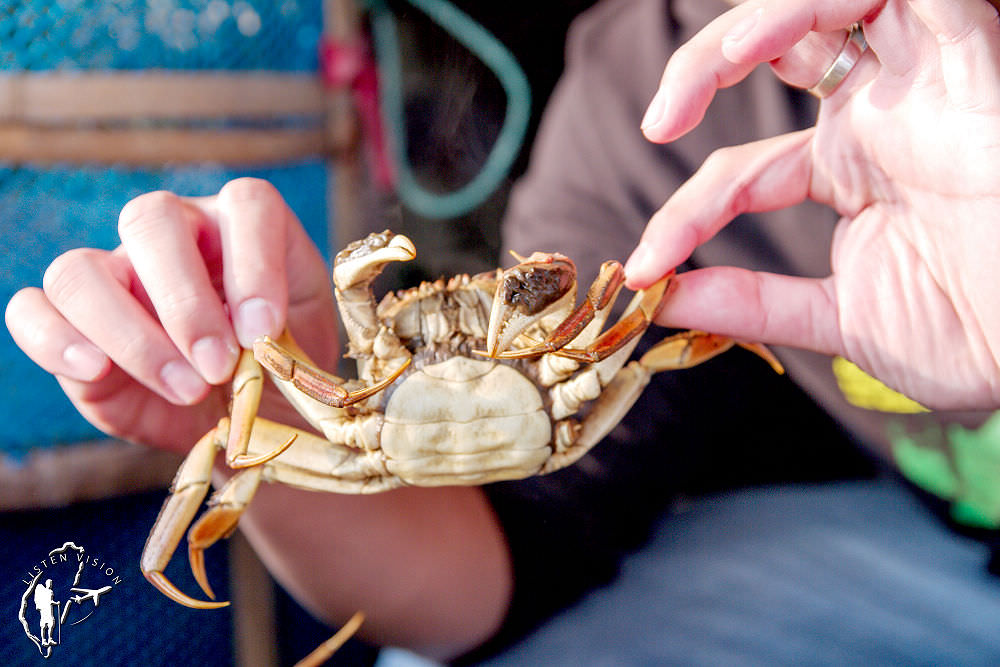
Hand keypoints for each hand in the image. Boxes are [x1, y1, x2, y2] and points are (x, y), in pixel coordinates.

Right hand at [5, 178, 338, 452]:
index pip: (247, 203)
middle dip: (186, 302)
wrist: (251, 418)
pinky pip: (34, 310)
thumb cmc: (281, 369)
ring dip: (132, 335)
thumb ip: (287, 333)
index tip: (265, 332)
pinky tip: (96, 371)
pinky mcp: (72, 326)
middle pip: (151, 219)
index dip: (255, 263)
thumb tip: (252, 336)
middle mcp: (172, 236)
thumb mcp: (303, 348)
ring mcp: (115, 275)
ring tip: (186, 389)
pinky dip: (55, 339)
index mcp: (240, 227)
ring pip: (82, 269)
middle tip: (219, 367)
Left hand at [625, 0, 999, 409]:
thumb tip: (661, 299)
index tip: (647, 268)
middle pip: (777, 48)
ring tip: (710, 73)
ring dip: (754, 21)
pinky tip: (762, 43)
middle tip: (656, 124)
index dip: (686, 213)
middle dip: (701, 67)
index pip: (740, 171)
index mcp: (850, 172)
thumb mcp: (838, 318)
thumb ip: (752, 302)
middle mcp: (879, 117)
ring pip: (829, 3)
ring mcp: (920, 85)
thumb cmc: (973, 334)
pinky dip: (819, 3)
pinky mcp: (966, 62)